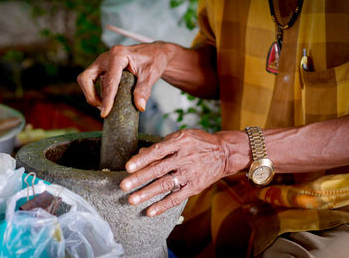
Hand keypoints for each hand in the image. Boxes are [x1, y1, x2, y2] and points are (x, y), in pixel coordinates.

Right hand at [77, 42, 174, 116]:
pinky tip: (109, 102)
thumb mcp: (151, 75)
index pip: (109, 80)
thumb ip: (144, 90)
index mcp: (118, 55)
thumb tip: (140, 106)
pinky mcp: (103, 69)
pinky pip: (93, 82)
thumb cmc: (154, 60)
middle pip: (86, 78)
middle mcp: (106, 57)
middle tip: (103, 109)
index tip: (106, 112)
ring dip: (94, 96)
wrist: (155, 53)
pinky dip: (97, 93)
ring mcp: (103, 63)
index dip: (106, 98)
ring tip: (107, 108)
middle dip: (91, 96)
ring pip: (88, 81)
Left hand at [120, 129, 247, 215]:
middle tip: (124, 186)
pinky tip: (150, 211)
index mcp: (180, 142)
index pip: (157, 151)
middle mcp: (185, 157)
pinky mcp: (195, 186)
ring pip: (165, 184)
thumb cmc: (198, 143)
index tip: (128, 167)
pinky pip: (177, 197)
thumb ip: (162, 145)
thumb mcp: (182, 137)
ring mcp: (190, 173)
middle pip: (158, 169)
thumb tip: (140, 154)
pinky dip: (163, 205)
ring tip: (132, 200)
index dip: (142, 159)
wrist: (224, 153)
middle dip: (140, 179)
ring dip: (147, 193)